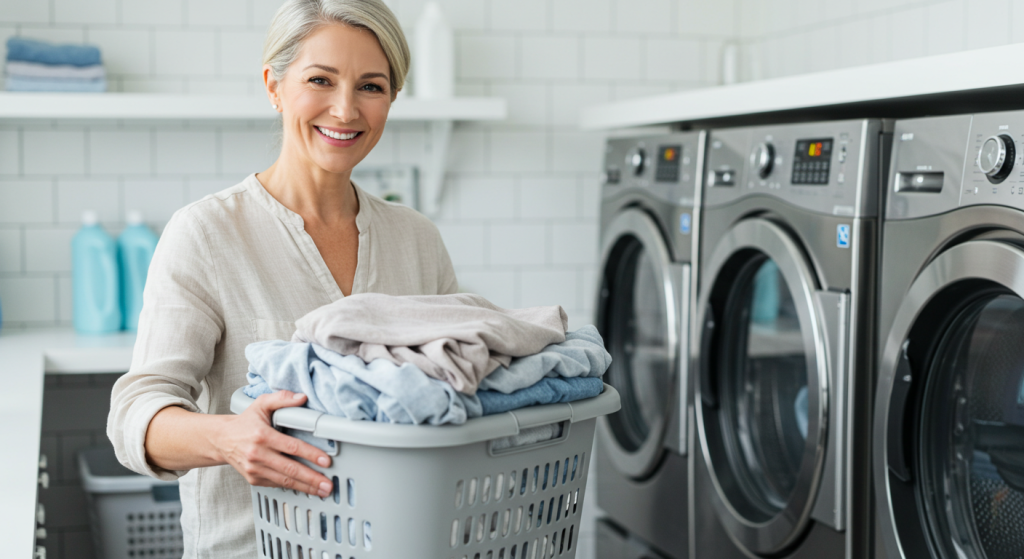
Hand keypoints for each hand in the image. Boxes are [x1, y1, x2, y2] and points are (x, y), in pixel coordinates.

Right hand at [214, 390, 333, 497]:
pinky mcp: (253, 479)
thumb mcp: (261, 404)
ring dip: (305, 487)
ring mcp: (254, 469)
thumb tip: (302, 397)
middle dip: (311, 478)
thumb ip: (282, 398)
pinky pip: (276, 484)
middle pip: (290, 469)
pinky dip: (292, 487)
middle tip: (328, 485)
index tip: (326, 461)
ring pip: (284, 480)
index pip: (292, 447)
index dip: (311, 455)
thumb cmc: (245, 422)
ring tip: (322, 491)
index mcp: (262, 436)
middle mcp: (257, 454)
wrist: (221, 440)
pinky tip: (306, 488)